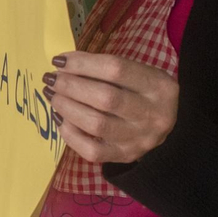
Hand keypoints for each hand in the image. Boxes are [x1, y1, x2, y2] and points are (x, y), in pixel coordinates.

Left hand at [46, 51, 177, 164]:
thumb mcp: (137, 73)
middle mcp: (153, 114)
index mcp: (158, 86)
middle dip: (71, 86)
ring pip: (96, 124)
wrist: (165, 124)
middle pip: (105, 98)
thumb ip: (104, 68)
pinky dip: (70, 134)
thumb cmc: (143, 92)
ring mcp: (140, 139)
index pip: (116, 69)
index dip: (82, 64)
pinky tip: (61, 118)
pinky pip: (92, 150)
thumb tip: (63, 66)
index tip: (59, 60)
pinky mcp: (125, 156)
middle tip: (52, 79)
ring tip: (53, 95)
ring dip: (67, 107)